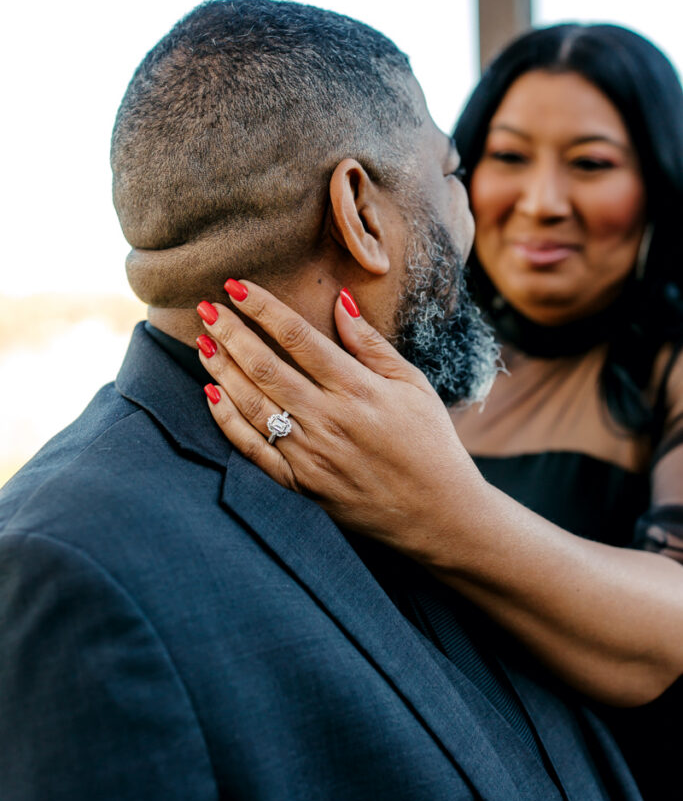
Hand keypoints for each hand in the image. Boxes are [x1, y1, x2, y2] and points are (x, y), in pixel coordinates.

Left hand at [196, 281, 486, 561]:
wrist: (438, 515)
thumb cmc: (431, 443)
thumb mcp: (413, 385)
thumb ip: (371, 344)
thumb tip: (339, 299)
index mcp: (358, 389)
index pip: (297, 336)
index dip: (262, 308)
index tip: (236, 285)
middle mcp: (328, 419)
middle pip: (264, 367)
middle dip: (229, 332)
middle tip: (205, 307)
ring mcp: (310, 455)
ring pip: (251, 404)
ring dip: (222, 370)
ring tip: (202, 342)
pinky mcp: (300, 485)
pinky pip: (252, 450)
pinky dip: (227, 421)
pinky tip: (211, 394)